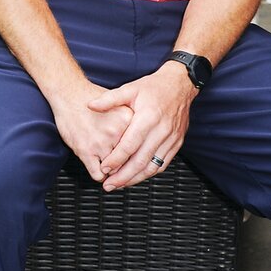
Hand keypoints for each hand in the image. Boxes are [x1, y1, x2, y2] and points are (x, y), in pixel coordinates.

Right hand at [48, 79, 135, 183]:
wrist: (68, 93)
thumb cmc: (91, 98)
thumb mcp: (118, 103)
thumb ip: (132, 121)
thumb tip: (144, 138)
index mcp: (128, 119)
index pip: (141, 145)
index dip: (139, 153)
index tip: (136, 158)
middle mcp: (116, 132)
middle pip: (129, 159)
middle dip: (126, 165)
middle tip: (124, 167)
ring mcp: (101, 143)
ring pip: (115, 170)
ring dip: (113, 173)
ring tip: (111, 169)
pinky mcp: (85, 151)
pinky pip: (97, 174)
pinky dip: (99, 175)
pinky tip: (99, 169)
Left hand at [87, 64, 196, 190]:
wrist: (180, 84)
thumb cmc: (154, 87)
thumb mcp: (130, 89)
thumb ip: (109, 99)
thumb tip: (90, 106)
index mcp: (148, 117)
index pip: (130, 144)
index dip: (116, 159)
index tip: (104, 169)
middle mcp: (162, 131)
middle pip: (141, 161)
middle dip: (123, 176)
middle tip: (109, 185)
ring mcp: (171, 139)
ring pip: (153, 166)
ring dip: (135, 178)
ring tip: (120, 184)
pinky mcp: (177, 143)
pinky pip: (162, 164)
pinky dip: (149, 173)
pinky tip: (137, 176)